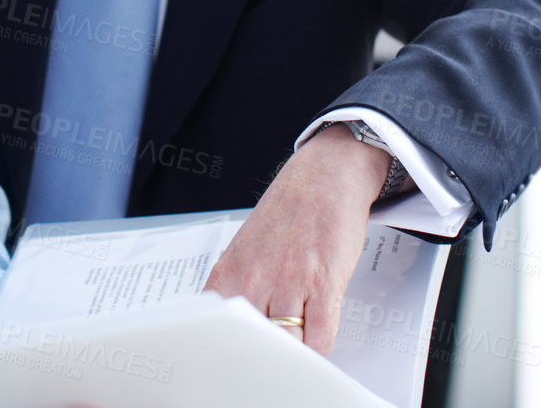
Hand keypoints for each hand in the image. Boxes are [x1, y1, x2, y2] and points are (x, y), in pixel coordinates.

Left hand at [203, 124, 389, 353]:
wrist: (324, 177)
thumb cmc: (287, 215)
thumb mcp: (246, 252)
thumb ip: (238, 292)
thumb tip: (235, 336)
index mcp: (227, 275)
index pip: (216, 334)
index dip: (229, 353)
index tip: (236, 363)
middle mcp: (253, 280)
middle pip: (254, 345)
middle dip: (266, 355)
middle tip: (274, 356)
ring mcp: (289, 282)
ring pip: (288, 346)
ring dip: (296, 349)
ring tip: (299, 339)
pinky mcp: (323, 284)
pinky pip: (320, 339)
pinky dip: (320, 345)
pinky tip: (319, 330)